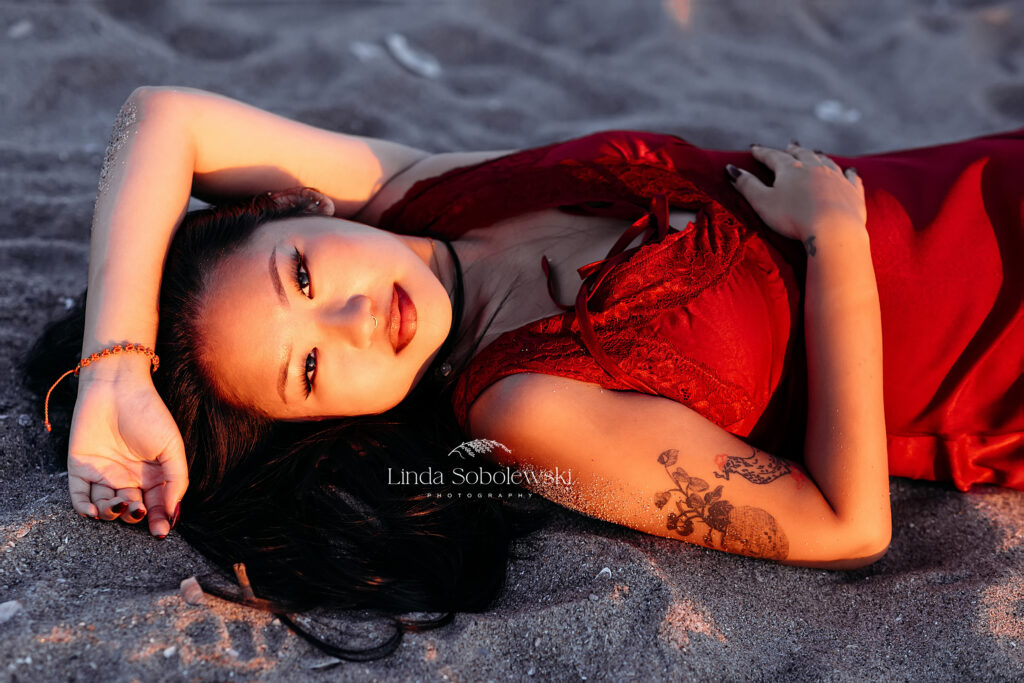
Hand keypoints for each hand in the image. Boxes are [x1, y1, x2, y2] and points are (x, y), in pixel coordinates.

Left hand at [67, 364, 188, 537]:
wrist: (118, 387)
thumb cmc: (149, 414)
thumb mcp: (172, 448)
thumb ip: (176, 481)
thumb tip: (172, 514)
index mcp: (151, 475)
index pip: (155, 505)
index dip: (158, 520)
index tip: (161, 531)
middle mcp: (127, 478)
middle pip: (130, 509)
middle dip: (135, 516)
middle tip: (139, 509)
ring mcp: (102, 473)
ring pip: (105, 507)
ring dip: (111, 514)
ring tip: (121, 503)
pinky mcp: (79, 468)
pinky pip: (79, 496)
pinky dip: (84, 508)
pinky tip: (94, 511)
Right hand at [727, 142, 865, 240]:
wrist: (833, 230)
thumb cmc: (792, 217)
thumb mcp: (762, 202)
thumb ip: (746, 185)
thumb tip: (730, 169)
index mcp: (790, 169)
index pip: (773, 157)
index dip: (762, 153)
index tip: (754, 148)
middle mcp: (815, 167)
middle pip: (802, 154)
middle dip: (793, 150)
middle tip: (790, 145)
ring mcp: (837, 178)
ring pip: (826, 162)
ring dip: (819, 156)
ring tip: (816, 152)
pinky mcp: (853, 192)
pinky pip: (852, 178)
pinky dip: (849, 173)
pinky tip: (850, 171)